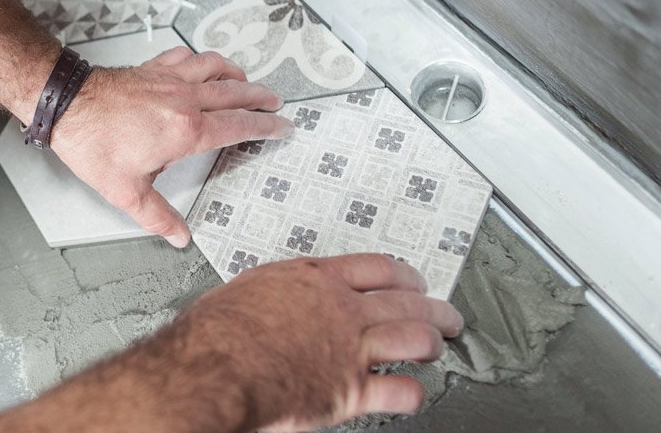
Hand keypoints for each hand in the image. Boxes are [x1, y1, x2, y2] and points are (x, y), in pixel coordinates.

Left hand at [49, 47, 290, 246]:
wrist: (66, 105)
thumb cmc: (93, 144)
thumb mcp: (127, 191)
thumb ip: (158, 215)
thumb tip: (179, 236)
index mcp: (186, 131)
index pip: (238, 127)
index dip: (264, 127)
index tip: (282, 127)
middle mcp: (184, 100)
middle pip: (235, 93)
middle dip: (260, 98)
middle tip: (276, 102)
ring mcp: (168, 79)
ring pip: (215, 68)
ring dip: (237, 74)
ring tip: (247, 82)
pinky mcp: (152, 68)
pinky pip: (186, 57)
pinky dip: (202, 60)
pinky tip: (203, 65)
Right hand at [174, 254, 463, 430]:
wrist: (215, 367)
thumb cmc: (219, 331)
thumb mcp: (250, 288)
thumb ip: (278, 291)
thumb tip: (272, 298)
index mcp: (316, 279)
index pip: (377, 268)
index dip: (404, 274)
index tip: (411, 279)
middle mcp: (342, 309)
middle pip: (407, 300)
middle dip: (434, 307)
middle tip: (445, 313)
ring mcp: (352, 349)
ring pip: (416, 338)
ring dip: (433, 342)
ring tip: (437, 346)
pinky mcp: (351, 390)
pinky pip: (401, 391)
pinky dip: (413, 393)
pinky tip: (413, 393)